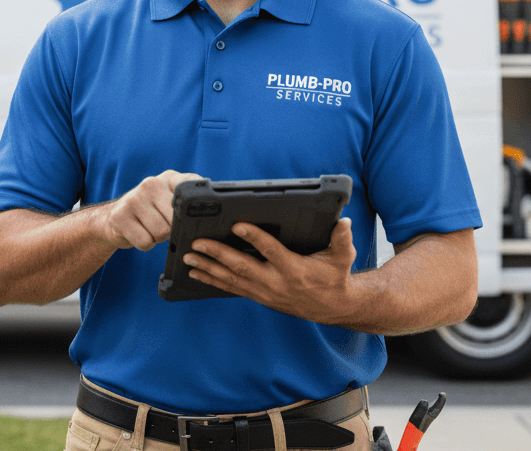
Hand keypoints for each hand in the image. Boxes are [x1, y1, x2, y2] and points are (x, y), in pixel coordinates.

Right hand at [100, 170, 201, 250]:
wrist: (115, 218)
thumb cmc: (152, 214)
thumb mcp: (170, 202)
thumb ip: (189, 204)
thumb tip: (210, 222)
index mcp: (170, 178)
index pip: (192, 186)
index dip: (196, 205)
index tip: (194, 213)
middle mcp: (152, 183)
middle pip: (177, 218)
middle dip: (173, 229)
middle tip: (163, 225)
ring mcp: (134, 198)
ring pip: (161, 232)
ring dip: (158, 238)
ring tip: (150, 229)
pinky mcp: (120, 216)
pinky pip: (145, 242)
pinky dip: (145, 244)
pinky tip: (140, 234)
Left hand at [184, 218, 359, 323]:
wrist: (332, 308)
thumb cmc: (335, 277)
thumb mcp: (343, 258)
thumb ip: (342, 239)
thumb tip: (343, 222)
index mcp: (294, 269)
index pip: (271, 251)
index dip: (254, 238)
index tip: (237, 225)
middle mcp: (275, 282)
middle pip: (242, 267)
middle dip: (218, 254)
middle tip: (197, 243)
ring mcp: (264, 291)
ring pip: (231, 280)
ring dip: (208, 268)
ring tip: (188, 258)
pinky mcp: (258, 296)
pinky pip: (231, 289)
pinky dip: (212, 281)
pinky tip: (196, 274)